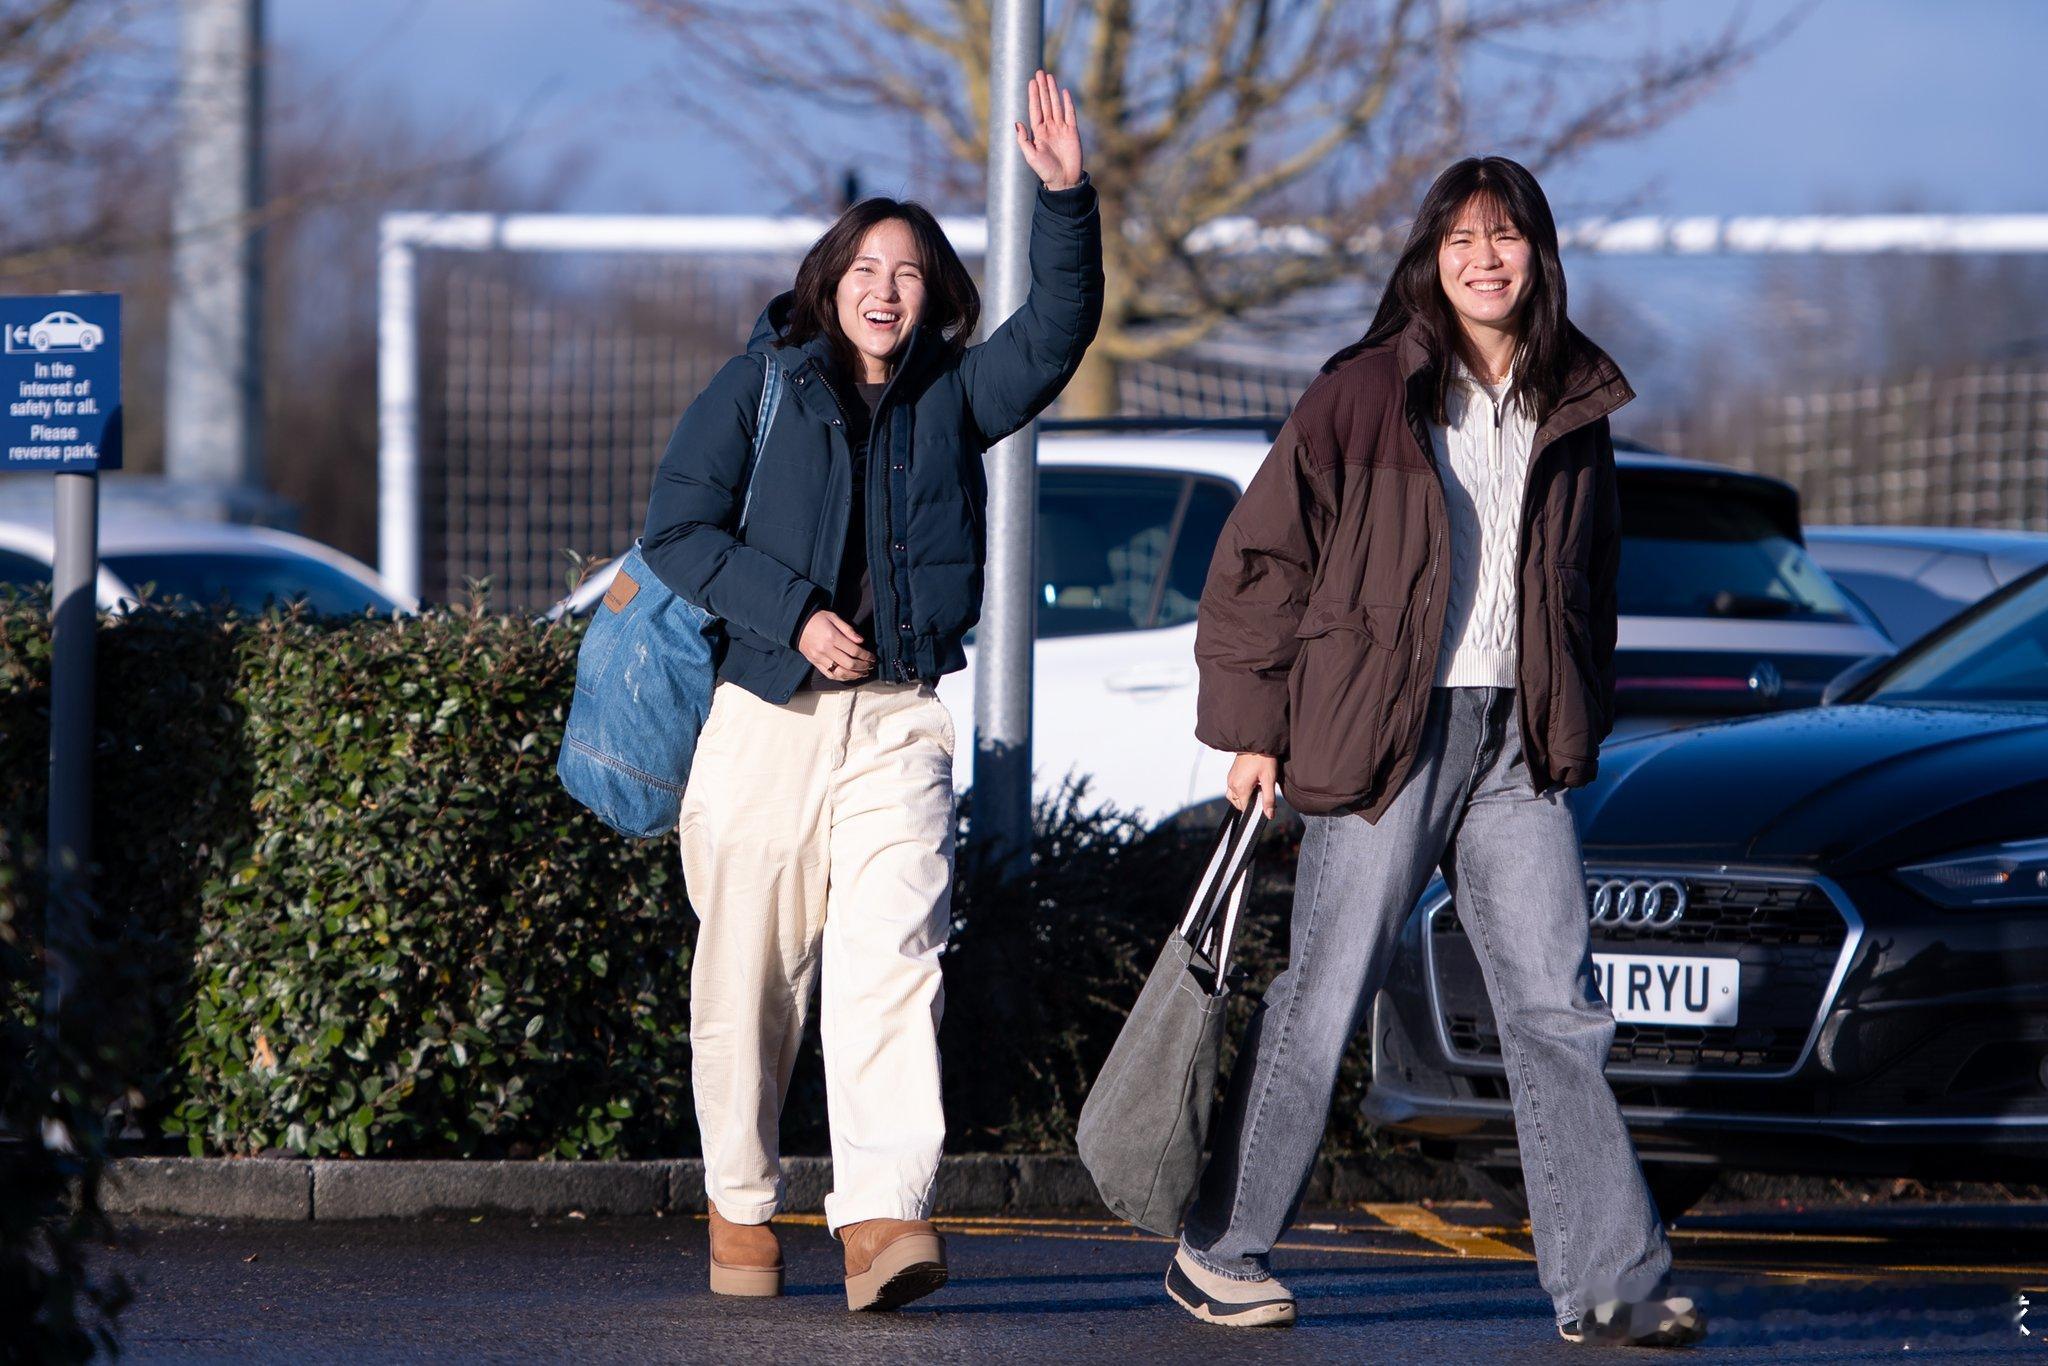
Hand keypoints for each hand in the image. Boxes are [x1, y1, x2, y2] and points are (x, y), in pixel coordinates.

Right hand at [798, 610, 875, 682]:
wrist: (796, 624)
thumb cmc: (817, 618)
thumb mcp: (833, 617)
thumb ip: (848, 629)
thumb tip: (861, 641)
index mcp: (832, 637)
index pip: (854, 651)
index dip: (866, 656)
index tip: (873, 657)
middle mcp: (825, 650)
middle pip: (849, 664)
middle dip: (863, 666)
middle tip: (871, 666)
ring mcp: (819, 658)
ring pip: (840, 673)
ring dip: (854, 675)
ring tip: (863, 673)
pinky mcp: (815, 663)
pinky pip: (830, 675)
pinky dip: (842, 677)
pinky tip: (850, 676)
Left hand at [1014, 69, 1083, 190]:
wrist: (1064, 180)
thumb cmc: (1045, 171)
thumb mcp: (1030, 156)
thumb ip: (1023, 140)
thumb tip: (1017, 123)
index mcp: (1038, 132)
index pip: (1035, 109)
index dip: (1033, 95)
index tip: (1032, 81)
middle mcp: (1049, 127)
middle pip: (1045, 103)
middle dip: (1042, 88)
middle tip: (1040, 72)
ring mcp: (1061, 128)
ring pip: (1056, 105)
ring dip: (1053, 91)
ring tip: (1050, 77)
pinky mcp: (1072, 132)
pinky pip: (1070, 114)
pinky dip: (1067, 103)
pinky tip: (1064, 92)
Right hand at [1226, 753, 1279, 818]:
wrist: (1256, 741)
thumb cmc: (1264, 758)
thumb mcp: (1269, 779)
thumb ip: (1269, 799)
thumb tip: (1269, 815)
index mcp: (1240, 788)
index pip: (1245, 808)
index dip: (1255, 808)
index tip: (1264, 802)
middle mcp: (1232, 784)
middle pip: (1239, 804)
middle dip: (1249, 803)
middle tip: (1261, 792)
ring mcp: (1230, 778)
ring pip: (1234, 796)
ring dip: (1244, 797)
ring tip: (1256, 788)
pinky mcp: (1231, 773)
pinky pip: (1233, 787)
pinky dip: (1241, 789)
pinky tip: (1252, 782)